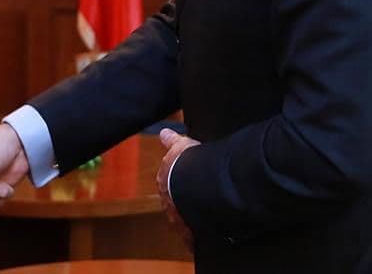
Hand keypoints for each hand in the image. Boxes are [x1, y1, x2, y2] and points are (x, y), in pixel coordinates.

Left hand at [156, 127, 197, 251]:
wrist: (196, 184)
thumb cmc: (188, 163)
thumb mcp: (181, 145)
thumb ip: (171, 141)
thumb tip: (163, 132)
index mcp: (164, 182)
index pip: (168, 186)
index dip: (176, 186)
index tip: (184, 187)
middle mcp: (167, 202)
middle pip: (175, 205)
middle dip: (184, 205)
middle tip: (198, 204)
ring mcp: (177, 219)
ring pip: (183, 222)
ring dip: (192, 221)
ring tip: (207, 220)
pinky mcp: (189, 233)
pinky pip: (193, 238)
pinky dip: (199, 238)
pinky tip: (208, 238)